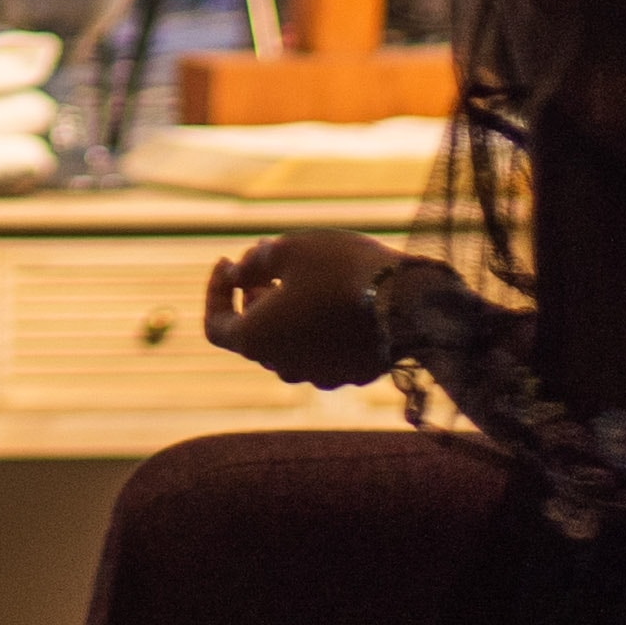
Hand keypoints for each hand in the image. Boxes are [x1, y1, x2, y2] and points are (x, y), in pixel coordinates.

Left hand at [204, 228, 404, 388]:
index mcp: (256, 340)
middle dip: (253, 298)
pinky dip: (315, 326)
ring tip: (305, 276)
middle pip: (253, 336)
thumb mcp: (289, 249)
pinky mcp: (351, 373)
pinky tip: (337, 296)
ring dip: (285, 312)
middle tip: (267, 265)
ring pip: (288, 344)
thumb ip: (253, 262)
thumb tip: (237, 272)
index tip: (227, 262)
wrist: (410, 303)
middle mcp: (283, 366)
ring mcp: (318, 375)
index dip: (215, 292)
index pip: (216, 326)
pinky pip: (322, 350)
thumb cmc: (341, 270)